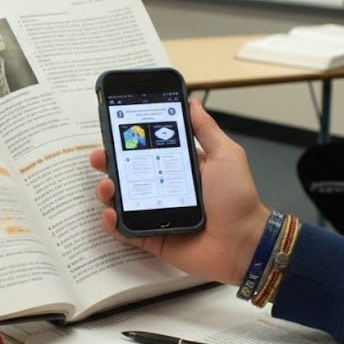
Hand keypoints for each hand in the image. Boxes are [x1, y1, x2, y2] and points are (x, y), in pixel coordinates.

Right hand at [90, 99, 271, 286]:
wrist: (243, 241)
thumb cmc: (238, 199)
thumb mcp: (226, 154)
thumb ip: (206, 129)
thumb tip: (192, 103)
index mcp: (179, 169)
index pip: (146, 151)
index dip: (128, 142)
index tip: (114, 131)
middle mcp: (164, 190)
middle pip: (127, 174)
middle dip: (109, 164)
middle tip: (100, 157)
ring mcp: (156, 215)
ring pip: (121, 201)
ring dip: (107, 192)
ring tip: (107, 186)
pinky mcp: (152, 239)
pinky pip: (125, 231)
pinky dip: (112, 224)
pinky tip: (111, 213)